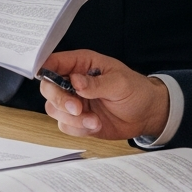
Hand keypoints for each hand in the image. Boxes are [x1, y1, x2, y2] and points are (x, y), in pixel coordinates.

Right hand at [39, 50, 170, 139]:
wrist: (145, 114)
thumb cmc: (136, 90)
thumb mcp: (119, 83)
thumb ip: (96, 83)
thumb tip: (75, 81)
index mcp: (82, 63)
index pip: (54, 62)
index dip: (46, 70)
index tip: (48, 81)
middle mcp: (73, 81)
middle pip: (48, 88)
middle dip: (60, 100)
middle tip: (77, 108)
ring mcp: (74, 101)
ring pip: (54, 109)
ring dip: (72, 119)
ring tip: (95, 120)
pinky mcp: (77, 120)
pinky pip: (65, 126)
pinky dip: (78, 129)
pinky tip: (96, 125)